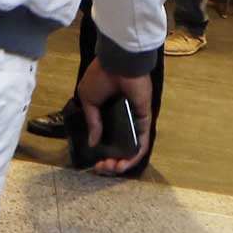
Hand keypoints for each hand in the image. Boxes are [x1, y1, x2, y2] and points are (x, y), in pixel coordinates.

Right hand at [73, 58, 155, 177]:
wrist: (118, 64)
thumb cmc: (101, 77)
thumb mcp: (88, 99)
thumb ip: (93, 121)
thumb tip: (92, 143)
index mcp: (107, 112)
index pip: (105, 137)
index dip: (100, 151)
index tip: (93, 161)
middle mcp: (121, 119)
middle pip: (119, 146)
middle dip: (111, 161)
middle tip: (102, 167)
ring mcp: (134, 120)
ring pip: (131, 147)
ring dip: (123, 162)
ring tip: (113, 168)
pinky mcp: (144, 119)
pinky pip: (142, 141)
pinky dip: (135, 154)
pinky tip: (125, 164)